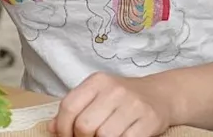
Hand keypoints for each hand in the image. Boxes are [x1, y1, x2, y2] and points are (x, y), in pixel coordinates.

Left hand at [51, 73, 168, 136]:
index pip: (69, 106)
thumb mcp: (96, 96)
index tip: (66, 136)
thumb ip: (74, 109)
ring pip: (104, 136)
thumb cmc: (122, 99)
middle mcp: (114, 90)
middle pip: (85, 124)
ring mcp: (133, 104)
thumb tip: (51, 127)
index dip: (63, 127)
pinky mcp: (149, 120)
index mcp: (97, 81)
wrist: (160, 95)